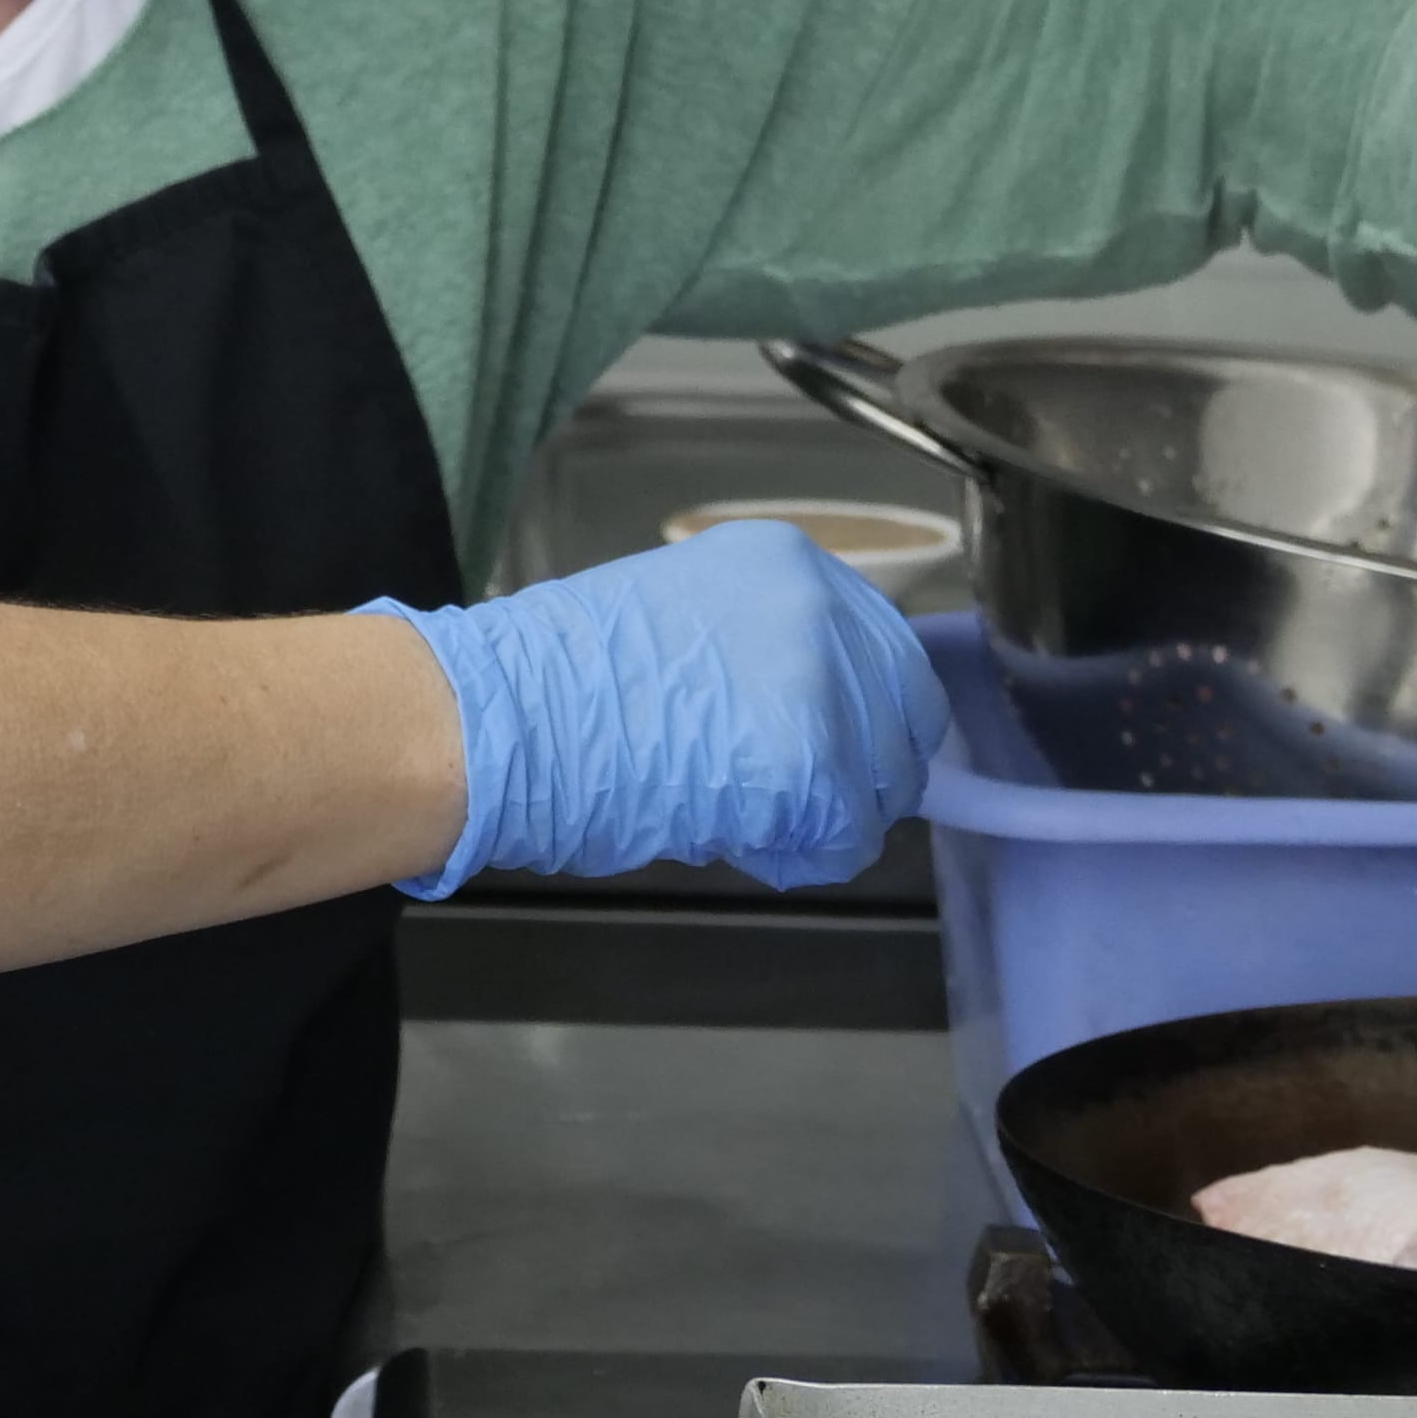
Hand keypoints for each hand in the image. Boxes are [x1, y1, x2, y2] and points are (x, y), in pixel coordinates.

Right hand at [368, 522, 949, 894]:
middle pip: (907, 714)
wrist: (509, 717)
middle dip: (861, 771)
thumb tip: (823, 711)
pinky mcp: (811, 764)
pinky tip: (733, 834)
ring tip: (742, 813)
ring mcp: (822, 684)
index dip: (868, 715)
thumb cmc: (566, 681)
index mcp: (788, 562)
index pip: (887, 648)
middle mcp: (821, 609)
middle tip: (796, 800)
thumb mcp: (689, 620)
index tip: (844, 753)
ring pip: (881, 784)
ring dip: (825, 817)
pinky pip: (844, 838)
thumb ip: (767, 650)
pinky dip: (800, 855)